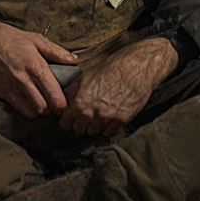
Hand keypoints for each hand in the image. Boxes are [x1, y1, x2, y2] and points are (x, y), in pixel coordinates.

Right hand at [0, 17, 77, 118]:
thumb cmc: (6, 37)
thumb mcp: (33, 38)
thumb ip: (55, 51)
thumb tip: (73, 60)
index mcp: (35, 66)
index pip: (54, 94)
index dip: (63, 103)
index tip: (67, 102)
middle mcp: (23, 80)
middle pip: (44, 107)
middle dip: (54, 110)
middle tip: (58, 105)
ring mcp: (9, 89)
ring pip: (31, 112)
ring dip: (40, 111)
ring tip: (45, 104)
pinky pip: (17, 109)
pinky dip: (26, 109)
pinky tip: (30, 101)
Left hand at [59, 37, 178, 136]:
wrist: (136, 67)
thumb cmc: (112, 69)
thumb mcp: (86, 76)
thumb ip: (72, 91)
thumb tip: (62, 101)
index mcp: (80, 101)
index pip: (66, 123)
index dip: (67, 120)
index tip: (72, 118)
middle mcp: (92, 112)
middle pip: (79, 130)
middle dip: (81, 124)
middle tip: (87, 117)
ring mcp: (107, 117)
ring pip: (94, 132)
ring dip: (95, 126)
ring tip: (99, 116)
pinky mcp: (121, 120)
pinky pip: (109, 132)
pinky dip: (108, 127)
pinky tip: (110, 117)